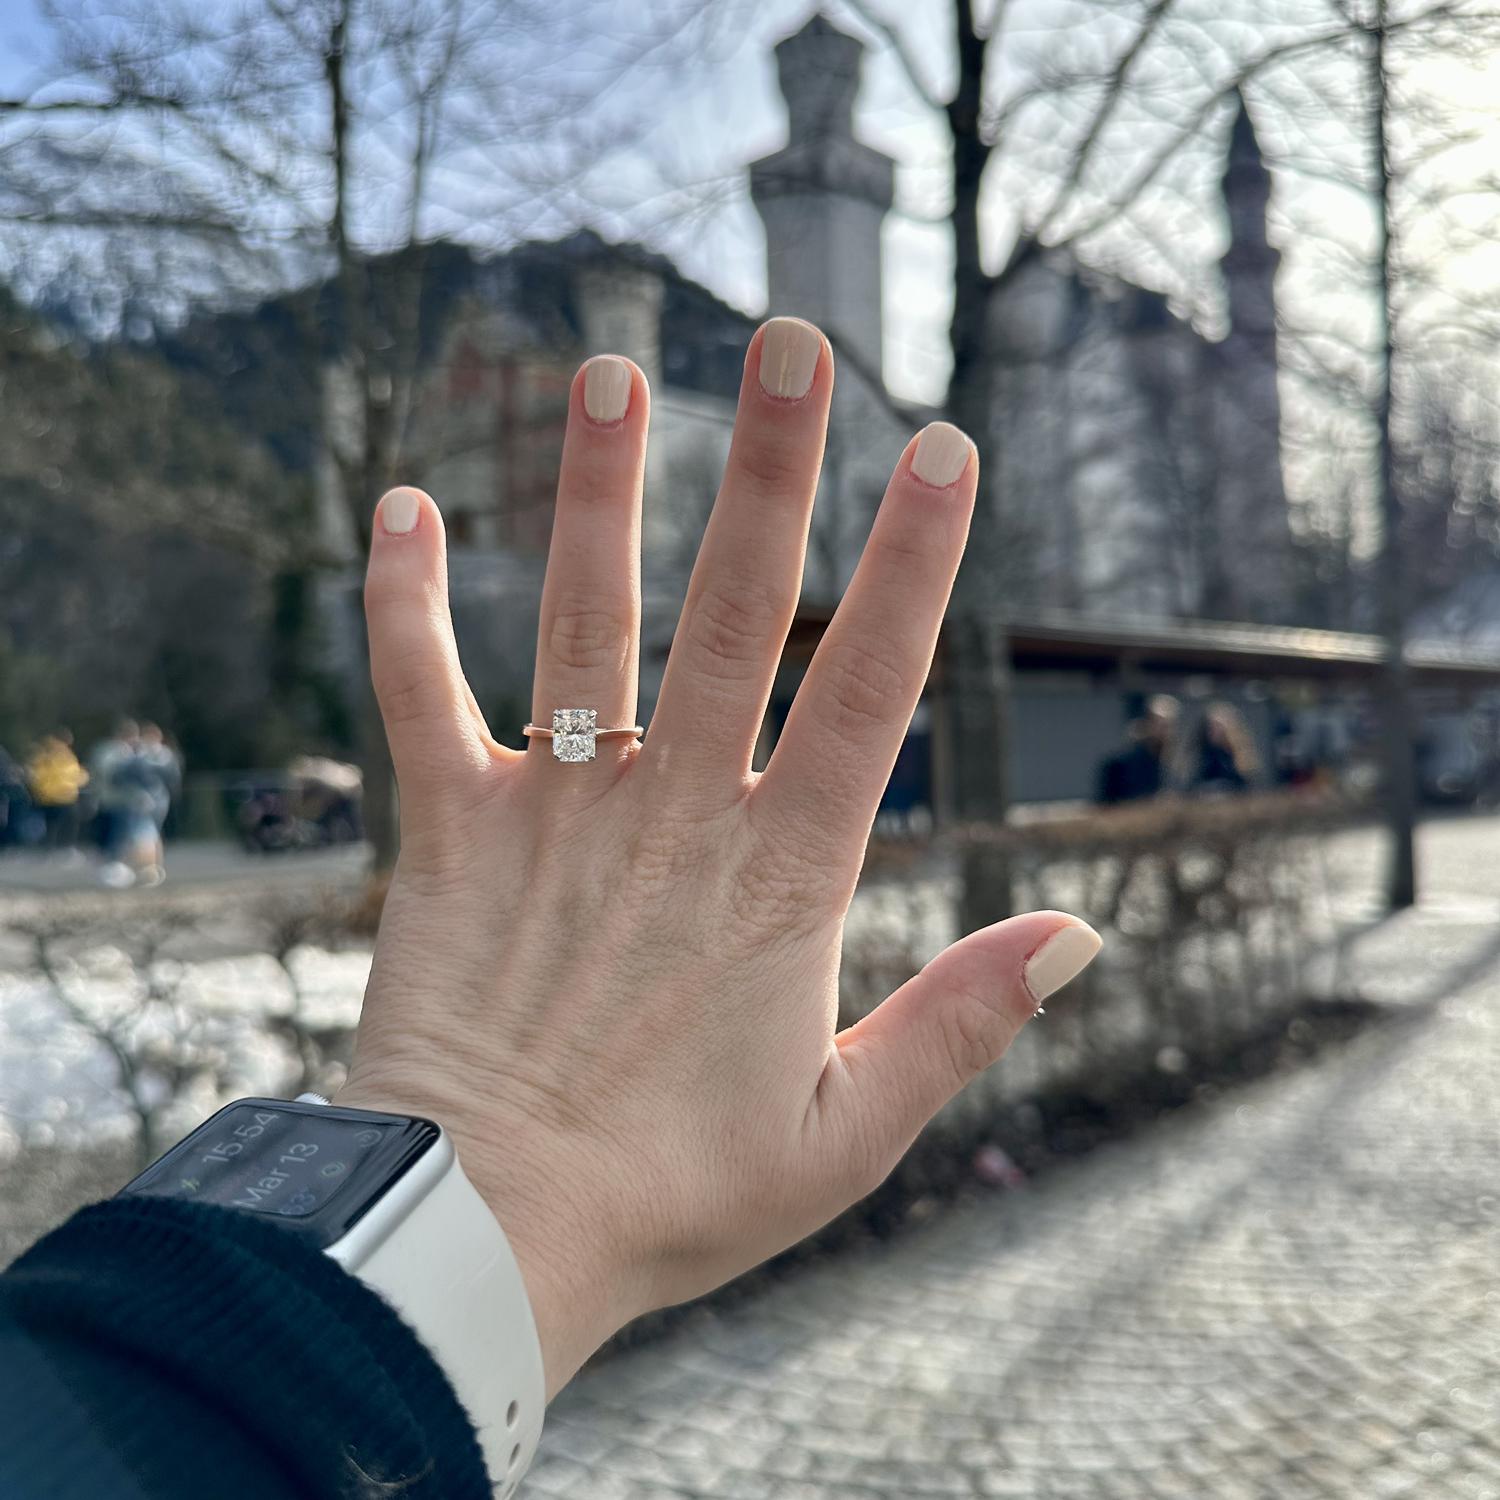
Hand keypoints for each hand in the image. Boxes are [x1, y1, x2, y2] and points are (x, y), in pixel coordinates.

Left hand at [337, 318, 1099, 1395]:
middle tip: (794, 343)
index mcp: (784, 880)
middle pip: (733, 615)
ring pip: (585, 623)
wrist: (487, 1240)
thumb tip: (1078, 934)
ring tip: (614, 370)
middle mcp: (673, 817)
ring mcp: (556, 814)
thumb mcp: (846, 1133)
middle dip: (773, 472)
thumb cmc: (674, 1196)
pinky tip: (403, 507)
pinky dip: (405, 603)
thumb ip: (961, 1023)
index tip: (943, 452)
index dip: (912, 567)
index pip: (869, 691)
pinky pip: (418, 694)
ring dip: (603, 492)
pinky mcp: (449, 833)